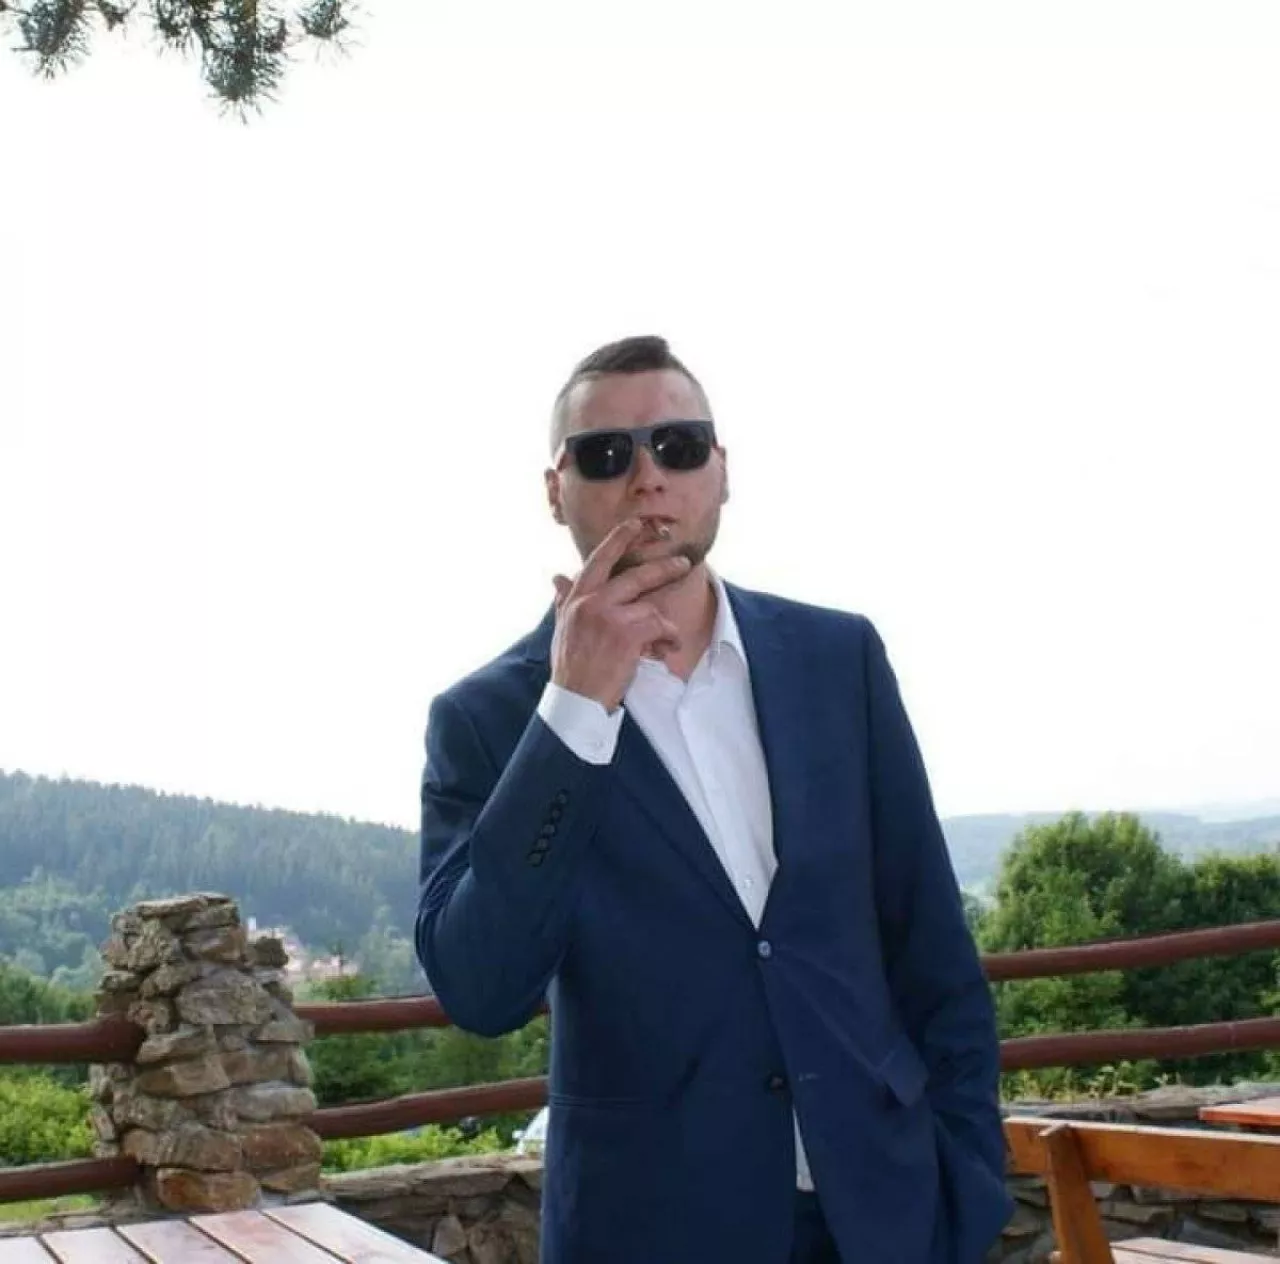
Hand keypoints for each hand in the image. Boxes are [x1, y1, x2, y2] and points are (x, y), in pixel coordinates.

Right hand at [550, 519, 690, 710]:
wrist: (576, 700)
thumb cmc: (571, 668)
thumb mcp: (562, 629)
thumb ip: (564, 601)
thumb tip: (558, 577)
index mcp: (576, 599)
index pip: (598, 560)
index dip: (618, 539)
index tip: (634, 524)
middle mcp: (591, 602)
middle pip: (634, 575)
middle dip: (662, 568)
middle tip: (683, 563)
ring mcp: (609, 616)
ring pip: (650, 607)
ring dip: (662, 627)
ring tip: (662, 642)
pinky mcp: (626, 633)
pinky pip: (659, 625)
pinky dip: (667, 639)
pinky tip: (664, 651)